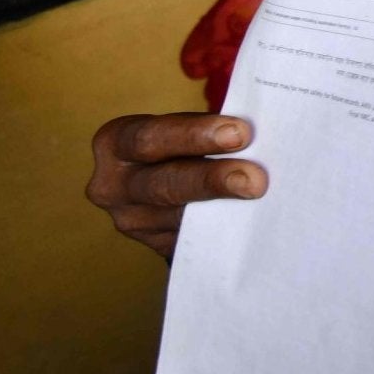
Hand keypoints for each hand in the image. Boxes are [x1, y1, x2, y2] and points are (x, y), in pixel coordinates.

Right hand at [86, 113, 263, 258]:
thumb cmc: (182, 144)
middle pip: (164, 184)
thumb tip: (259, 131)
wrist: (171, 183)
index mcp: (116, 142)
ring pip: (180, 218)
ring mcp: (134, 222)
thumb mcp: (181, 128)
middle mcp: (114, 186)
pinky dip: (224, 231)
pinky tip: (250, 223)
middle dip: (212, 180)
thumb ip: (210, 129)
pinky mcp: (156, 246)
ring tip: (258, 199)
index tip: (241, 133)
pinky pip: (194, 241)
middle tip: (254, 178)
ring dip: (224, 210)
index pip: (151, 137)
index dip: (195, 134)